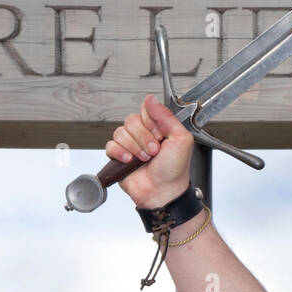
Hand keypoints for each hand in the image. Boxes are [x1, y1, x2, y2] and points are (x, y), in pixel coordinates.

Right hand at [105, 94, 193, 209]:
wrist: (164, 192)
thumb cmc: (175, 170)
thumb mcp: (181, 139)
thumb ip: (167, 116)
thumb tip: (150, 99)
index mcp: (158, 127)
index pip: (145, 110)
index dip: (151, 122)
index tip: (160, 135)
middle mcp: (143, 134)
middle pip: (131, 120)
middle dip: (143, 137)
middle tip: (154, 151)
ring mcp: (130, 145)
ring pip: (120, 132)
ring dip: (134, 147)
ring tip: (144, 159)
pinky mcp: (118, 157)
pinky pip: (110, 145)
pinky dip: (119, 152)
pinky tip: (129, 160)